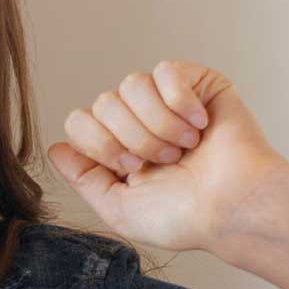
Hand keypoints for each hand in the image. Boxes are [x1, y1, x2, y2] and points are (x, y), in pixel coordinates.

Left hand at [45, 59, 288, 252]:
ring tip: (184, 148)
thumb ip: (84, 179)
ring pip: (131, 84)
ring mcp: (167, 101)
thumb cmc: (185, 216)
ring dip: (157, 125)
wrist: (233, 206)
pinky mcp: (198, 84)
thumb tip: (55, 150)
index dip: (98, 143)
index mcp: (118, 148)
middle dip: (131, 138)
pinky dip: (180, 102)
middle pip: (102, 103)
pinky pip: (165, 72)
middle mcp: (139, 121)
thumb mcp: (118, 210)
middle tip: (164, 162)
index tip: (130, 169)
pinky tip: (199, 125)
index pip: (78, 121)